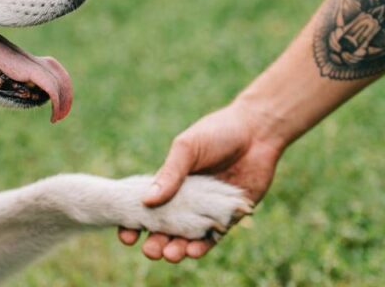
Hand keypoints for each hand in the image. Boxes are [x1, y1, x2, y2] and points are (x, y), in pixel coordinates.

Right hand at [117, 98, 286, 262]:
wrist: (257, 131)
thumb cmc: (217, 132)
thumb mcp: (187, 148)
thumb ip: (169, 174)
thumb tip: (146, 201)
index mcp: (170, 183)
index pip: (147, 208)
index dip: (134, 223)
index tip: (126, 235)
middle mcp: (187, 200)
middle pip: (165, 229)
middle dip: (155, 242)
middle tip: (150, 250)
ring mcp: (207, 210)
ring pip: (187, 238)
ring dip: (177, 249)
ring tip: (171, 254)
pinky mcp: (229, 217)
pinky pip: (213, 237)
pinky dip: (202, 246)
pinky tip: (193, 251)